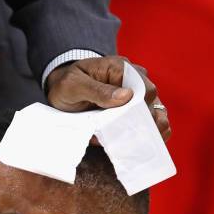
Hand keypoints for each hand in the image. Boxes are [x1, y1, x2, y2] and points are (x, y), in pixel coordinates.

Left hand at [46, 56, 170, 140]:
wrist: (59, 92)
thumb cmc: (66, 85)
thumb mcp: (74, 86)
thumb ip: (97, 90)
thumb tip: (126, 96)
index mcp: (120, 69)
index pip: (144, 87)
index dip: (143, 108)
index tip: (133, 124)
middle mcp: (132, 81)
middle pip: (152, 102)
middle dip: (146, 122)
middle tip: (136, 139)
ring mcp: (133, 97)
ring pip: (154, 112)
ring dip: (151, 130)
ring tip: (144, 144)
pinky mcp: (130, 111)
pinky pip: (147, 121)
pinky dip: (148, 134)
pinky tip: (144, 145)